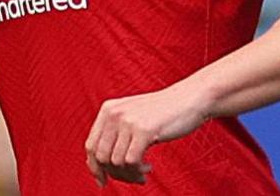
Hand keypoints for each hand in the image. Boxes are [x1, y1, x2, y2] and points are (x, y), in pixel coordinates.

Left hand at [84, 84, 210, 186]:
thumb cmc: (163, 113)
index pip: (90, 145)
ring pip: (116, 162)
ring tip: (143, 172)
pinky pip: (131, 161)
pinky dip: (138, 171)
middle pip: (101, 157)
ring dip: (130, 174)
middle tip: (132, 178)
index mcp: (108, 110)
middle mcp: (113, 114)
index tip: (103, 182)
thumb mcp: (132, 118)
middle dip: (115, 174)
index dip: (95, 167)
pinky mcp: (144, 130)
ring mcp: (128, 121)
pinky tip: (148, 167)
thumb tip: (98, 166)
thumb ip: (115, 135)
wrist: (189, 98)